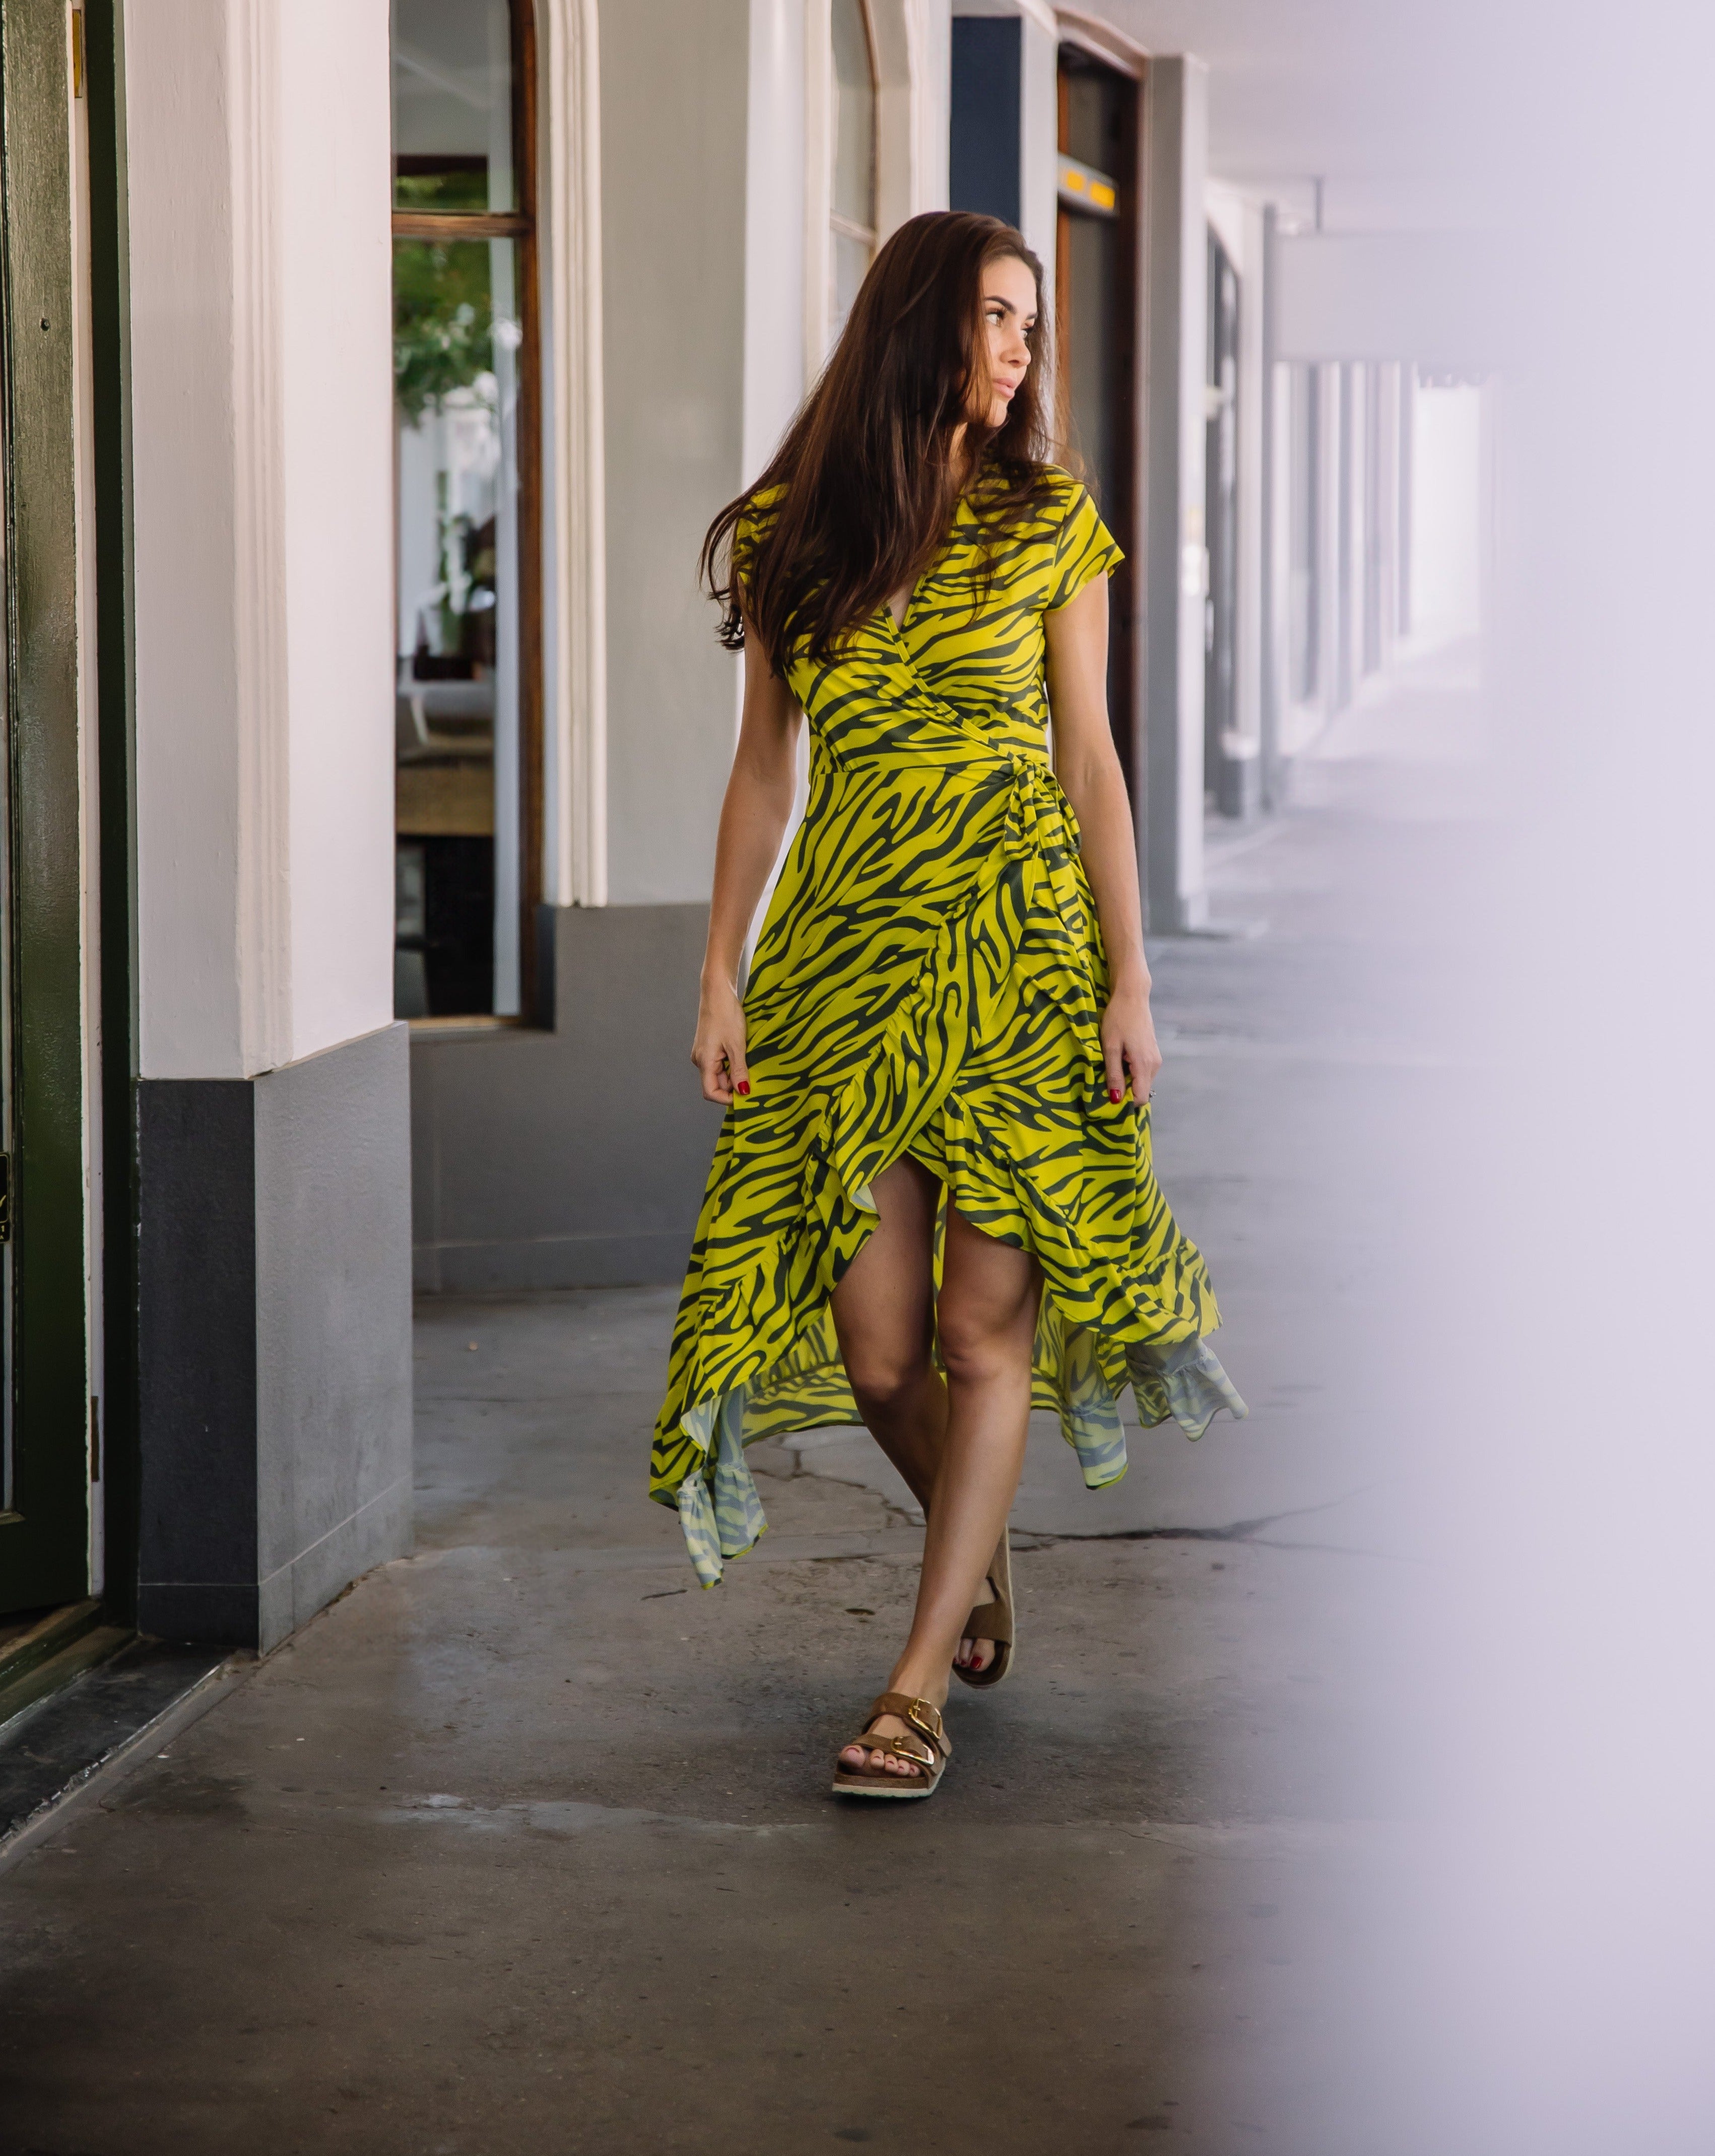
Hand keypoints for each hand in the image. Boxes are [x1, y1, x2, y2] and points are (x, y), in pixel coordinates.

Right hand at [692, 976, 750, 1103]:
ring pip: (720, 1073)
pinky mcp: (709, 1046)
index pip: (710, 1092)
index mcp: (703, 1061)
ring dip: (735, 1073)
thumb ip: (739, 1070)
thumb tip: (743, 1092)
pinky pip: (720, 1062)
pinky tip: (744, 1055)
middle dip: (734, 1085)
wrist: (718, 991)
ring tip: (750, 1063)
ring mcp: (704, 1053)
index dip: (727, 1098)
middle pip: (716, 1083)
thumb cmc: (725, 1014)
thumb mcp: (737, 1045)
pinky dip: (732, 1063)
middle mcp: (700, 1059)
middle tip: (754, 1079)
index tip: (746, 1095)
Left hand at [1100, 978, 1160, 1104]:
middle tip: (1106, 1080)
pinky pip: (1142, 1071)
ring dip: (1127, 1080)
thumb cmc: (1118, 1019)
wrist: (1132, 996)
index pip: (1141, 1098)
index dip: (1125, 1102)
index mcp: (1144, 1065)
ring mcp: (1155, 1059)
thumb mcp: (1110, 1047)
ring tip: (1112, 1065)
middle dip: (1125, 1091)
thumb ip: (1114, 1074)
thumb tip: (1115, 1100)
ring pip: (1142, 1081)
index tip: (1109, 1098)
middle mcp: (1154, 1065)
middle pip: (1142, 1091)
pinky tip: (1119, 1058)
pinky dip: (1131, 1071)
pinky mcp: (1153, 1053)